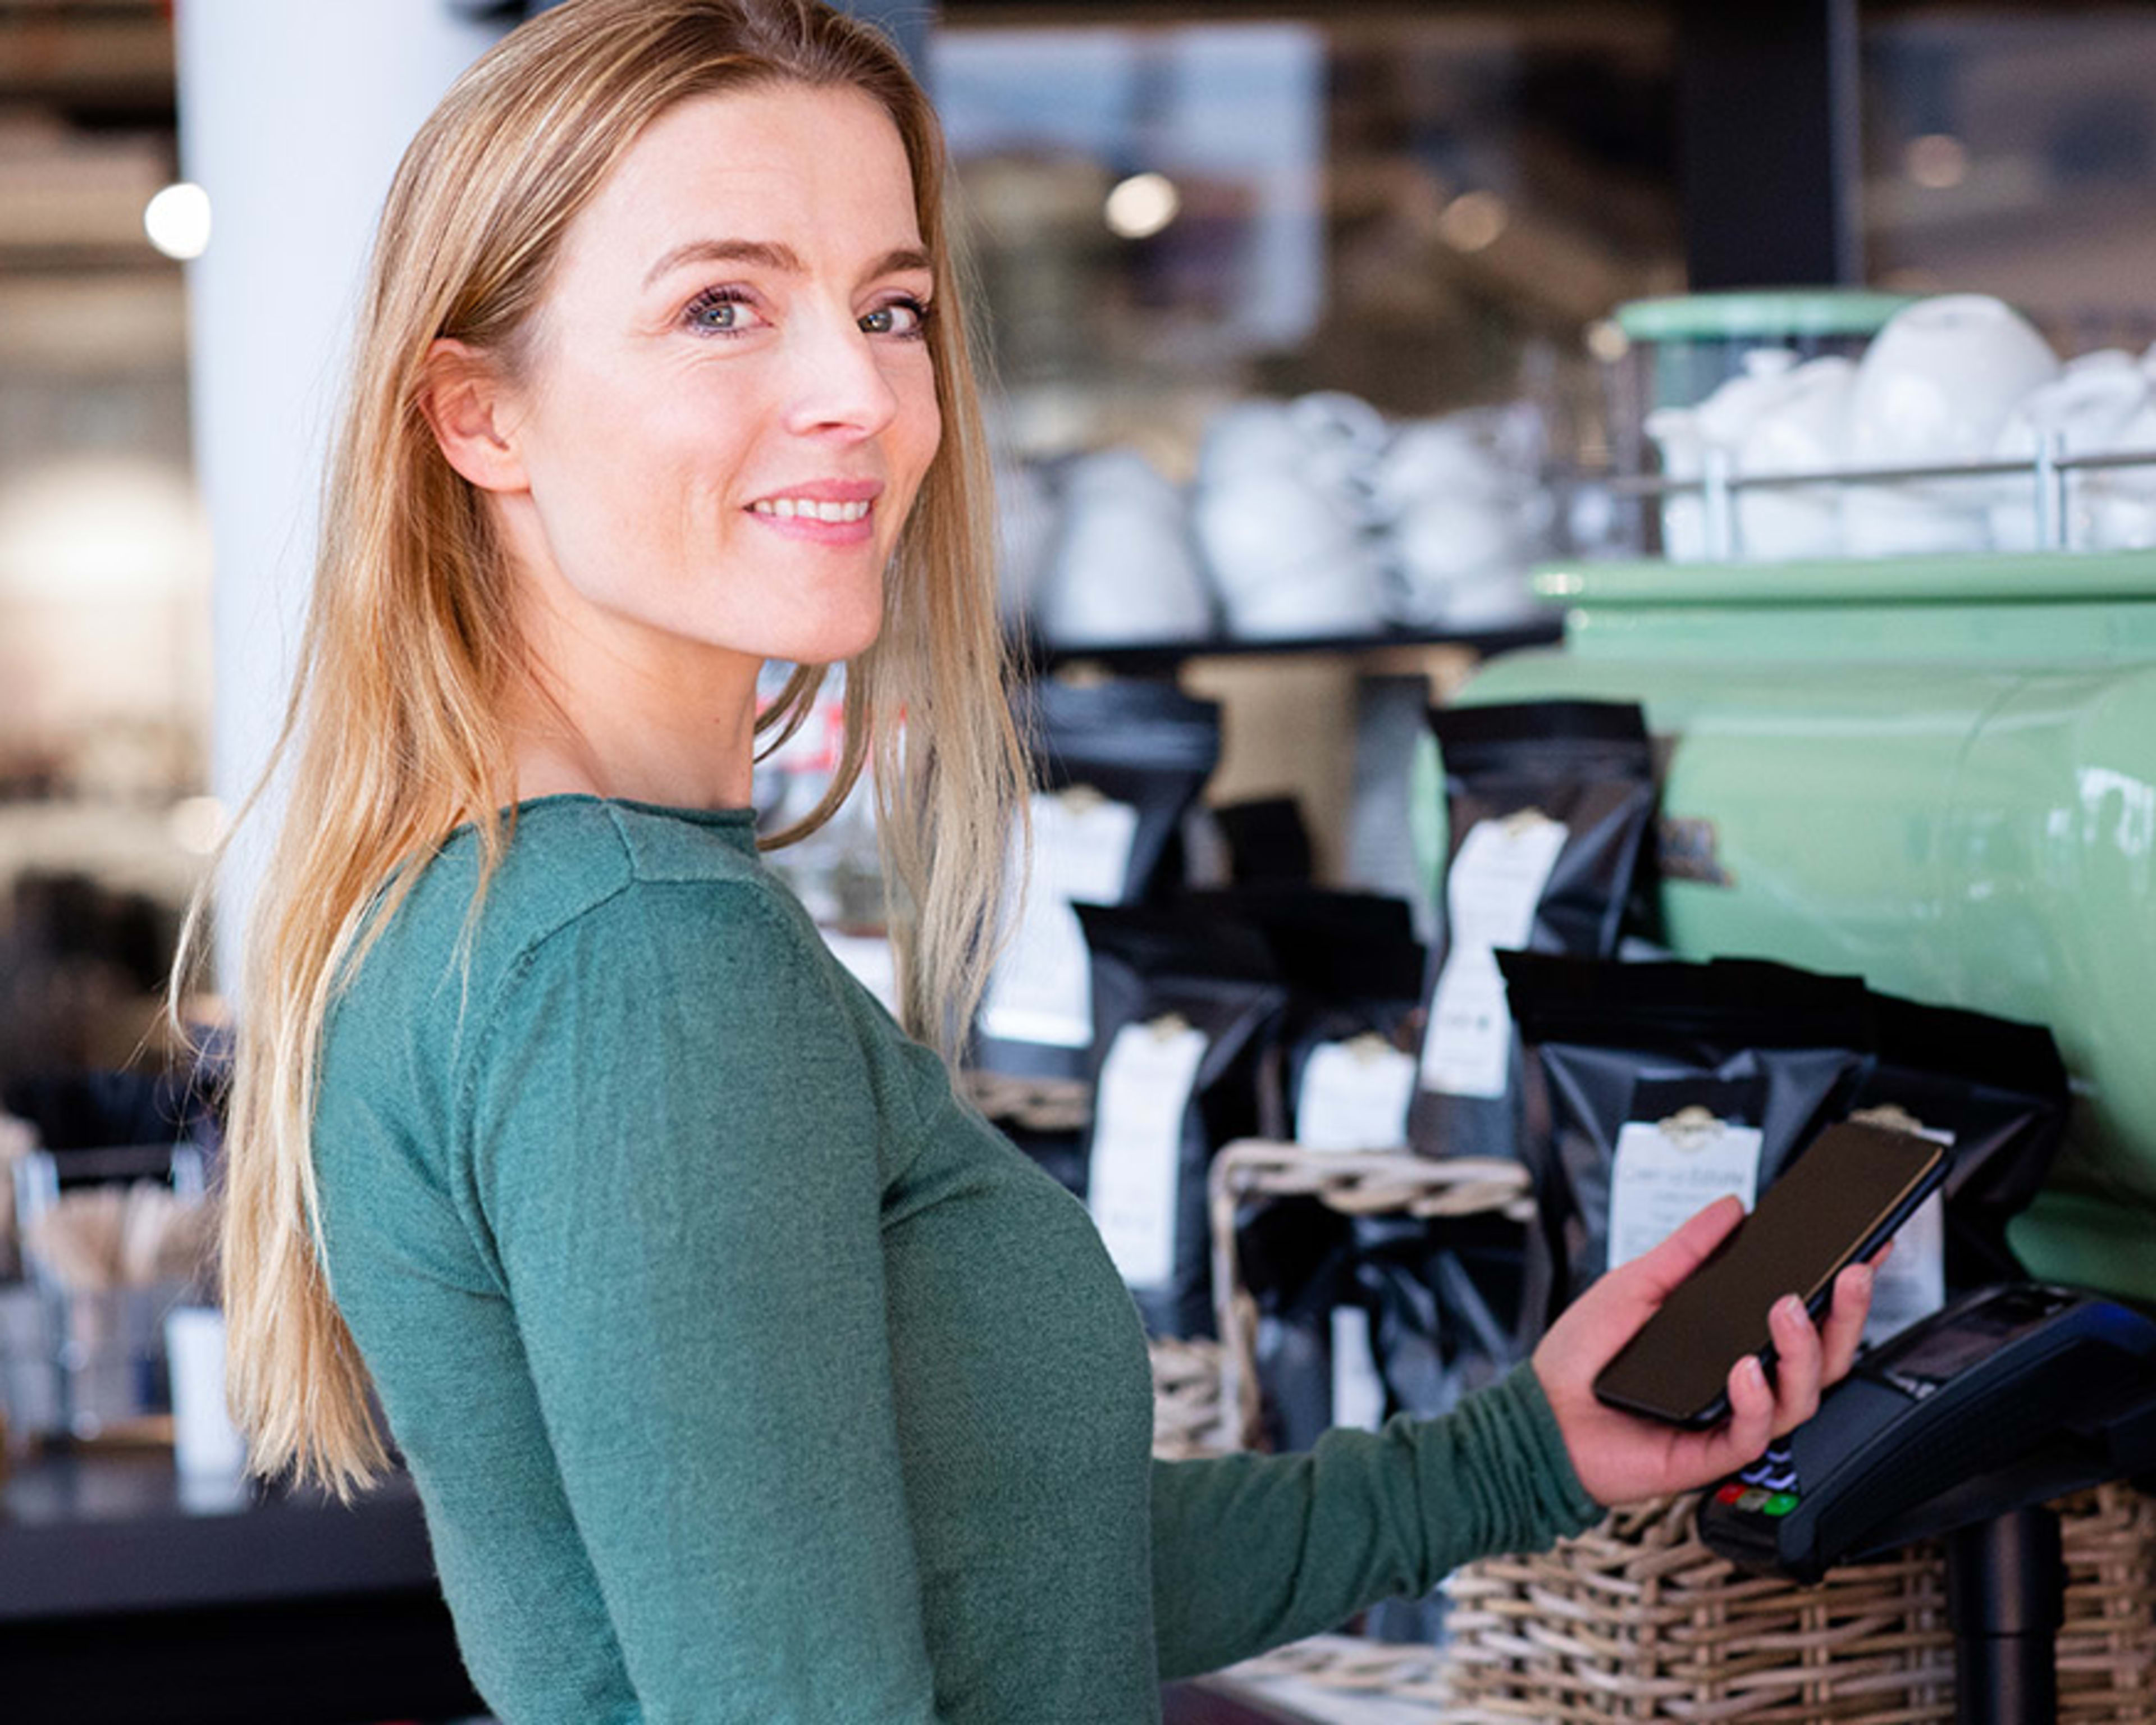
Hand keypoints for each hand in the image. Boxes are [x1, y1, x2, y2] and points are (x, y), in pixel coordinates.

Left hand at [1530, 1194, 1880, 1506]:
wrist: (1538, 1414)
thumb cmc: (1583, 1355)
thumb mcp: (1636, 1285)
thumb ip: (1687, 1251)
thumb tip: (1732, 1209)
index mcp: (1732, 1341)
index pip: (1803, 1317)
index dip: (1841, 1290)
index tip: (1868, 1249)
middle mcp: (1743, 1382)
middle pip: (1822, 1358)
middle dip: (1847, 1316)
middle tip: (1852, 1274)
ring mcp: (1731, 1419)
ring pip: (1801, 1397)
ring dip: (1803, 1351)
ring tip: (1786, 1311)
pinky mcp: (1710, 1454)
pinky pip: (1753, 1434)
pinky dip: (1756, 1400)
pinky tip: (1743, 1371)